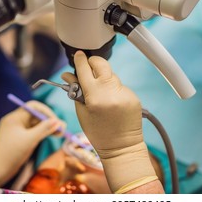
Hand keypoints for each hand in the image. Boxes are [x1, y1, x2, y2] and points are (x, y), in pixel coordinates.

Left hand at [0, 100, 64, 186]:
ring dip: (48, 127)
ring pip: (36, 123)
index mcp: (15, 117)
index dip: (47, 112)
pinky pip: (33, 131)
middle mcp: (16, 120)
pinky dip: (43, 133)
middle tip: (62, 129)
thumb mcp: (30, 140)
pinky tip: (52, 136)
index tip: (56, 121)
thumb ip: (44, 129)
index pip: (34, 107)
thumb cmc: (11, 154)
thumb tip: (57, 121)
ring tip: (60, 134)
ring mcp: (17, 129)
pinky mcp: (19, 137)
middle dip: (50, 121)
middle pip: (36, 115)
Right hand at [62, 51, 160, 192]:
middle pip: (101, 64)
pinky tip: (111, 101)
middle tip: (88, 66)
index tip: (78, 54)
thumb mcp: (82, 112)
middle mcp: (111, 93)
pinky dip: (113, 89)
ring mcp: (124, 94)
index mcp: (95, 98)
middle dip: (93, 62)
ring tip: (100, 93)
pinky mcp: (133, 96)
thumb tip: (68, 75)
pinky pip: (120, 86)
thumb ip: (76, 91)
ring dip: (103, 78)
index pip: (85, 70)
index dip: (80, 60)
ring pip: (111, 75)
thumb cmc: (98, 133)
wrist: (121, 147)